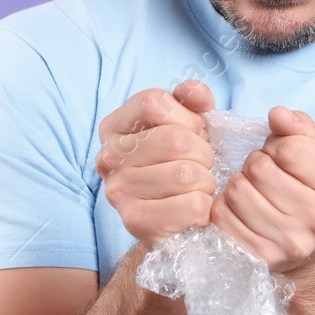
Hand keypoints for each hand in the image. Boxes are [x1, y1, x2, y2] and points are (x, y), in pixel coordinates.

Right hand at [94, 80, 216, 245]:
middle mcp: (108, 156)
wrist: (171, 220)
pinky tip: (194, 209)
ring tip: (196, 188)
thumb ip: (192, 100)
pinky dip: (205, 207)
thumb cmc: (180, 164)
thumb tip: (195, 92)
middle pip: (175, 140)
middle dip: (203, 154)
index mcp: (115, 126)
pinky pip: (192, 206)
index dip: (187, 118)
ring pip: (186, 174)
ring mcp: (117, 190)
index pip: (154, 103)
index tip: (192, 134)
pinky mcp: (135, 222)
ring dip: (205, 182)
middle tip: (200, 167)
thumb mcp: (188, 125)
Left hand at [210, 106, 314, 276]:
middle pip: (260, 168)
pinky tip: (242, 209)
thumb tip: (278, 115)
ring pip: (237, 191)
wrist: (313, 251)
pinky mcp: (262, 258)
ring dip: (239, 182)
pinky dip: (225, 205)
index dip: (277, 144)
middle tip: (266, 174)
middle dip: (256, 162)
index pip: (289, 148)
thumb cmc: (312, 189)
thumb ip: (299, 126)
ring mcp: (292, 243)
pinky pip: (222, 216)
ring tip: (255, 190)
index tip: (282, 154)